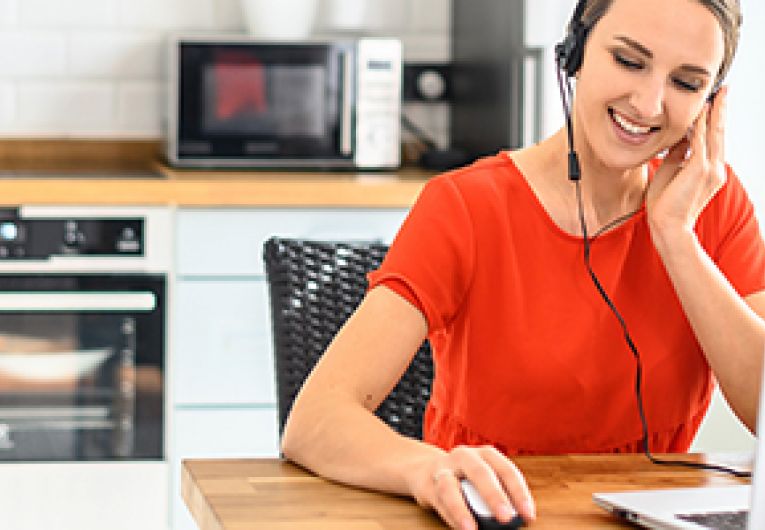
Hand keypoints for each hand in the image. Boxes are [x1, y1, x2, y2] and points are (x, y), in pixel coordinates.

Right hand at [410, 445, 535, 529]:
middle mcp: (464, 456)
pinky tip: (462, 528)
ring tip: (472, 529)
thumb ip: (499, 495)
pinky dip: (450, 517)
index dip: (519, 493)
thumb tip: (515, 520)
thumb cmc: (465, 479)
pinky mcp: (427, 485)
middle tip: (506, 518)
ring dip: (461, 510)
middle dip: (494, 496)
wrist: (426, 470)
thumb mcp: (484, 480)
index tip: (529, 515)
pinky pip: (438, 502)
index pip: (506, 470)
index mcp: (485, 454)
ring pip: (450, 488)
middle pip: (480, 473)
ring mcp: (443, 469)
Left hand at [646, 86, 727, 241]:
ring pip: (714, 134)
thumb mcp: (671, 171)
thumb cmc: (665, 204)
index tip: (712, 103)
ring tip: (716, 94)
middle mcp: (715, 168)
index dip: (713, 120)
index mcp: (709, 170)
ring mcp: (711, 170)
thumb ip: (678, 154)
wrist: (667, 226)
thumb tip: (681, 137)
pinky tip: (700, 111)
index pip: (713, 139)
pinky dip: (700, 125)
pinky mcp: (700, 170)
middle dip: (720, 110)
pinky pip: (701, 141)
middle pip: (719, 132)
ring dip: (714, 112)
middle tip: (722, 90)